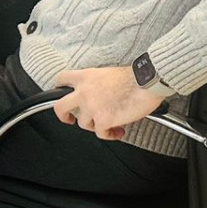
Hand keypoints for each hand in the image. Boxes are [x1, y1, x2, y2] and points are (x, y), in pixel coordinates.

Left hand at [51, 65, 165, 140]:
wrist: (147, 81)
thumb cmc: (134, 76)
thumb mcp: (108, 73)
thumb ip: (96, 83)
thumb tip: (98, 95)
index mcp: (86, 77)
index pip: (62, 79)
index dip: (60, 88)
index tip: (63, 94)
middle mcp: (84, 92)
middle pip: (60, 106)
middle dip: (63, 116)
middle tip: (69, 119)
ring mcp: (91, 107)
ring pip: (83, 123)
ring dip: (95, 125)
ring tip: (108, 123)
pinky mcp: (102, 120)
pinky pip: (100, 133)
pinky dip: (109, 134)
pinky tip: (118, 131)